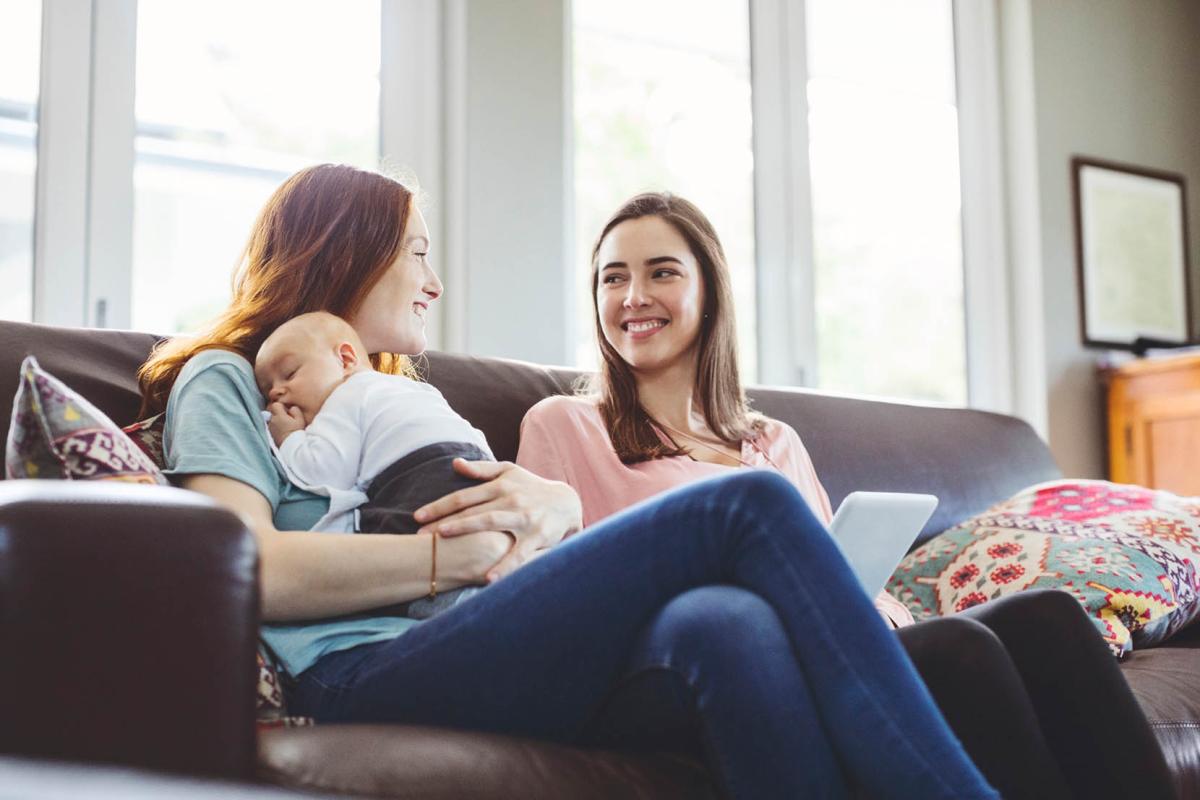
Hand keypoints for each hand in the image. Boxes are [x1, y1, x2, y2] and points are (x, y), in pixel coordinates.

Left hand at [266, 401, 304, 445]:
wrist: (292, 447)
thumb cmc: (297, 433)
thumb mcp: (300, 420)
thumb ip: (295, 410)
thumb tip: (291, 408)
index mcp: (279, 416)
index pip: (275, 405)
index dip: (281, 406)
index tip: (287, 411)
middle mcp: (272, 421)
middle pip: (273, 412)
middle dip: (279, 414)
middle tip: (287, 419)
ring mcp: (270, 428)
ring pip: (272, 420)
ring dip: (277, 421)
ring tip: (286, 427)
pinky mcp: (270, 435)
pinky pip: (272, 428)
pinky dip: (276, 428)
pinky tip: (283, 432)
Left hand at [414, 459, 581, 582]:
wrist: (567, 502)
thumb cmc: (532, 487)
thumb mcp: (509, 472)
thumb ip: (482, 470)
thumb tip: (455, 464)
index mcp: (500, 486)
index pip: (464, 497)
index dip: (440, 506)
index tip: (418, 516)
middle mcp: (510, 500)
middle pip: (472, 511)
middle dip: (445, 522)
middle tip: (421, 535)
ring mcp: (524, 518)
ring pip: (491, 524)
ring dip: (467, 530)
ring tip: (445, 539)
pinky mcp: (538, 537)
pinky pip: (519, 553)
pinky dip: (505, 565)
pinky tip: (489, 578)